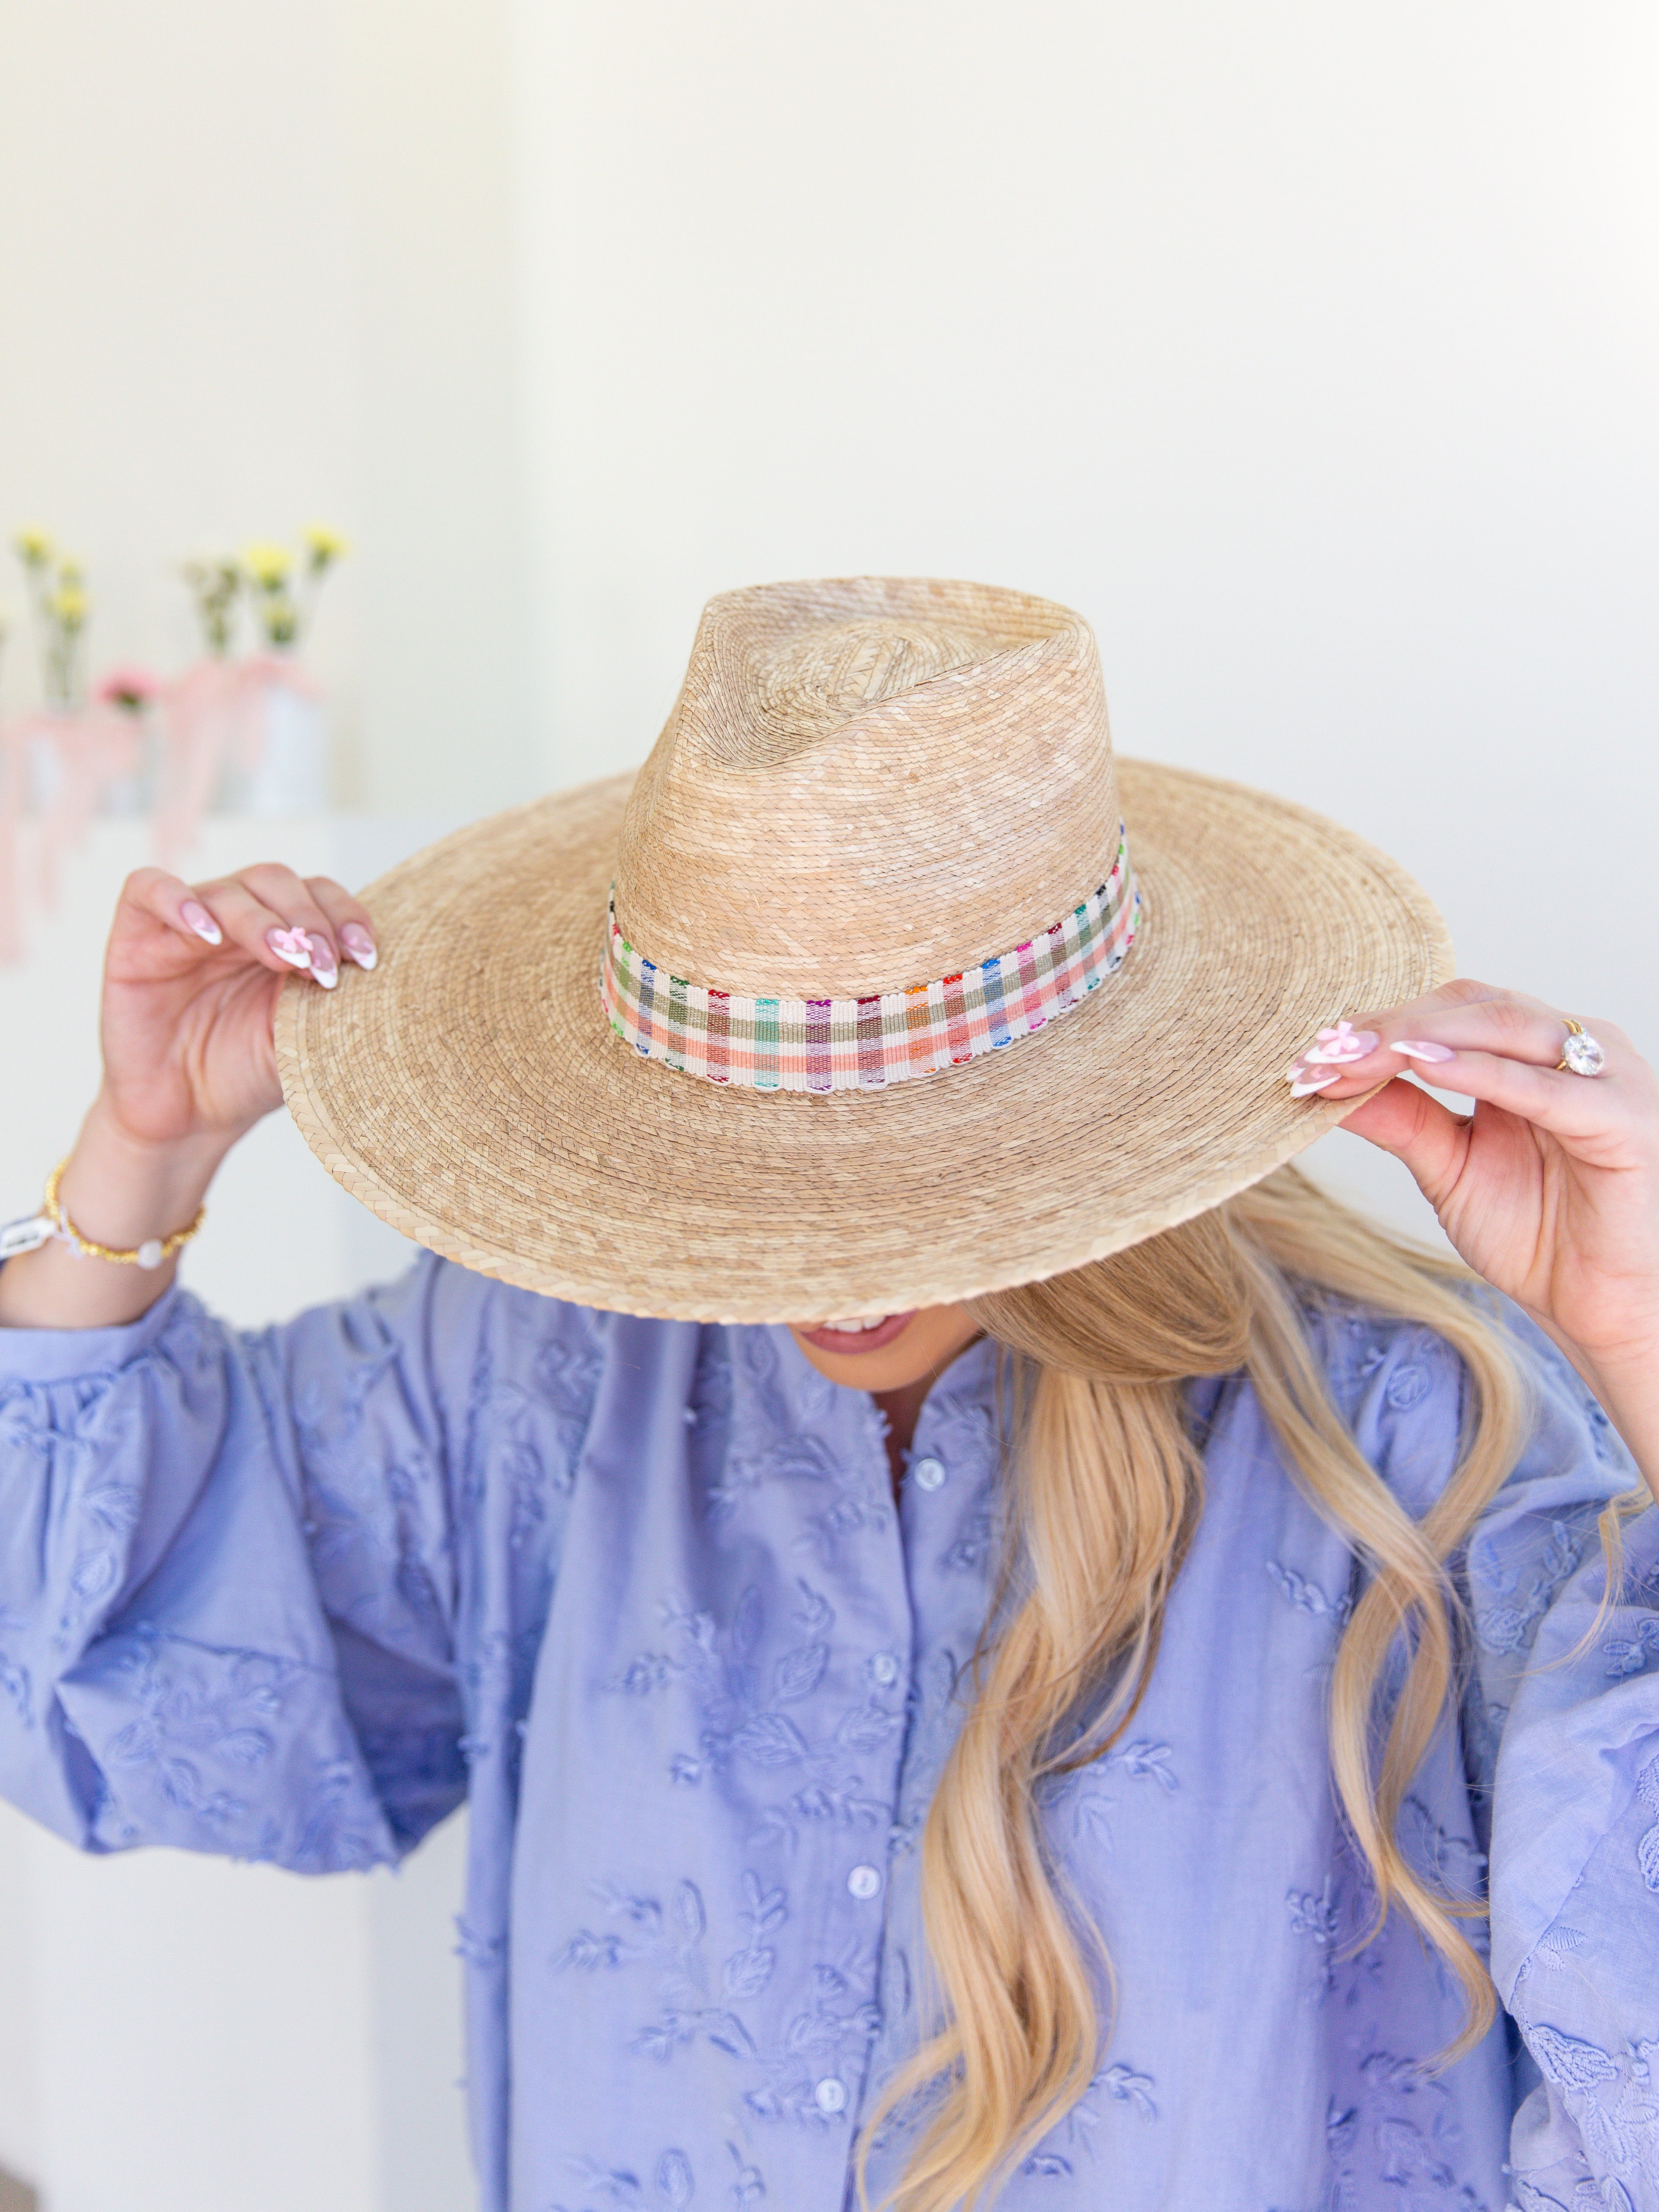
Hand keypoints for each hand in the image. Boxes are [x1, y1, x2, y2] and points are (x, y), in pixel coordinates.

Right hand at [99, 863, 375, 1148]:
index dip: (345, 916)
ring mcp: (187, 926)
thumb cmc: (249, 1073)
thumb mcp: (303, 1037)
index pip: (320, 894)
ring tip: (284, 957)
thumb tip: (383, 976)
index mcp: (284, 935)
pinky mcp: (136, 937)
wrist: (187, 1117)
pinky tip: (206, 933)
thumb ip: (331, 1000)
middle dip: (307, 919)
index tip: (366, 958)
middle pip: (276, 881)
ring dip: (261, 919)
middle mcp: (238, 921)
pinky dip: (177, 901)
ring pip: (227, 890)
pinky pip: (149, 890)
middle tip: (320, 966)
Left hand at [1288, 980, 1658, 1486]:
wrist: (1598, 1305)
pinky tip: (1427, 1067)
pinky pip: (1547, 1089)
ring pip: (1504, 1028)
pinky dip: (1485, 1073)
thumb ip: (1402, 1118)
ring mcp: (1606, 1078)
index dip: (1378, 1026)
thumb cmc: (1536, 1232)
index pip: (1447, 1013)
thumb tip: (1329, 1080)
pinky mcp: (1624, 1121)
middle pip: (1469, 1008)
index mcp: (1533, 1052)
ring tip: (1356, 1054)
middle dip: (1388, 1027)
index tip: (1309, 1055)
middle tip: (1321, 1052)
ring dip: (1421, 1037)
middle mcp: (1574, 1049)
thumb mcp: (1448, 1167)